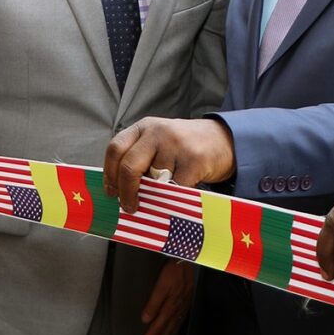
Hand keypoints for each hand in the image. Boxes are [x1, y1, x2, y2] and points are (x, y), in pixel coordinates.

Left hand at [103, 117, 235, 211]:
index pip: (115, 149)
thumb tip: (119, 192)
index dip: (110, 174)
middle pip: (129, 166)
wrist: (224, 139)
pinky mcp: (194, 160)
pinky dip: (176, 197)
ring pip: (155, 182)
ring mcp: (177, 145)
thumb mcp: (159, 143)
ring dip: (157, 195)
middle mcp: (158, 132)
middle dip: (126, 192)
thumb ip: (140, 159)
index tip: (112, 192)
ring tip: (166, 192)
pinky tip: (182, 190)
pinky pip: (176, 189)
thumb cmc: (185, 147)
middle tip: (129, 207)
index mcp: (144, 127)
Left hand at [136, 260, 193, 334]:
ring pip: (174, 327)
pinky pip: (181, 320)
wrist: (188, 259)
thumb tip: (146, 319)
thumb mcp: (162, 284)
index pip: (157, 327)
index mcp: (170, 306)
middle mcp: (177, 309)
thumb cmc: (174, 270)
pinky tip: (174, 332)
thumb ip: (154, 302)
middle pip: (166, 331)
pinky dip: (176, 329)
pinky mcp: (186, 302)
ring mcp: (183, 306)